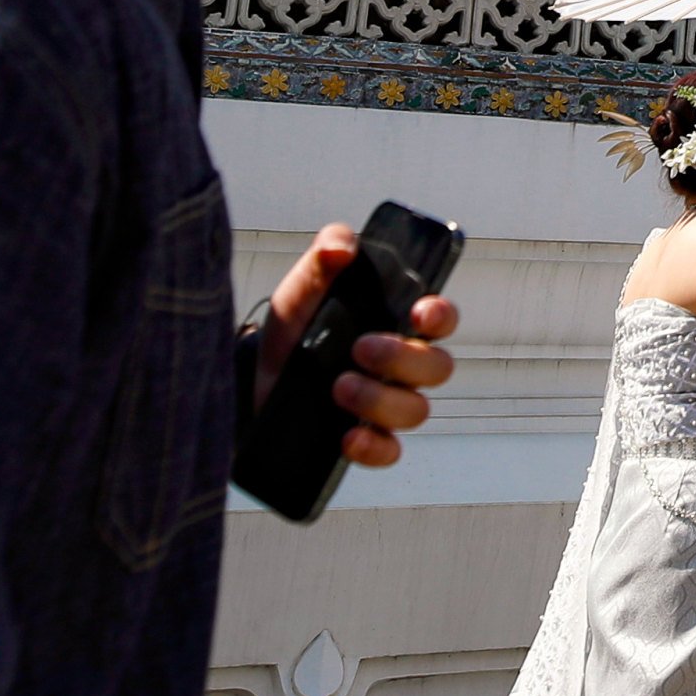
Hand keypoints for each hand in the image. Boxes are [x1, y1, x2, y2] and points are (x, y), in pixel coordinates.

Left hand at [260, 224, 460, 466]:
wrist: (254, 383)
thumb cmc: (292, 332)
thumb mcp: (300, 292)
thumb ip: (322, 260)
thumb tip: (343, 244)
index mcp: (396, 324)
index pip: (441, 319)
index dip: (441, 316)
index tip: (418, 314)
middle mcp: (401, 367)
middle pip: (438, 367)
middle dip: (403, 358)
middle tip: (360, 348)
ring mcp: (387, 405)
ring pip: (416, 410)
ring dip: (381, 399)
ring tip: (338, 387)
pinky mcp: (367, 439)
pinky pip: (390, 451)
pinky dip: (373, 446)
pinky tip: (347, 435)